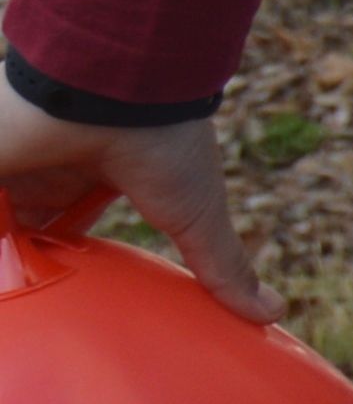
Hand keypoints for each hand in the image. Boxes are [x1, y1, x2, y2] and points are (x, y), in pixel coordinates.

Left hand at [0, 95, 275, 321]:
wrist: (122, 90)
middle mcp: (49, 168)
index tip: (68, 295)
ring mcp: (14, 163)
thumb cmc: (167, 145)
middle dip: (23, 260)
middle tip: (30, 303)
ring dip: (3, 250)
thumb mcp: (195, 217)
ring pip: (0, 216)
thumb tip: (273, 313)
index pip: (65, 221)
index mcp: (93, 174)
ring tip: (9, 297)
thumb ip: (222, 266)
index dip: (61, 256)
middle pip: (23, 224)